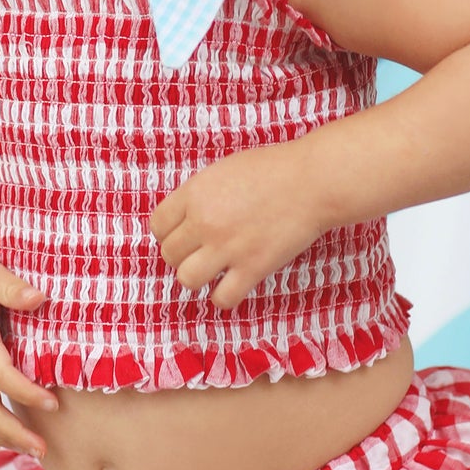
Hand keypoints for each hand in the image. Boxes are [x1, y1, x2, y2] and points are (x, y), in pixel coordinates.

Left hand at [149, 141, 327, 309]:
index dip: (169, 233)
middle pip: (169, 255)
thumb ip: (199, 196)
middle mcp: (205, 221)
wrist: (313, 181)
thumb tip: (183, 222)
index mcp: (195, 193)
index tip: (185, 235)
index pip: (157, 226)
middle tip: (203, 251)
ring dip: (198, 277)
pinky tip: (233, 284)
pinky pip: (221, 298)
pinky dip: (224, 296)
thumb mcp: (224, 170)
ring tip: (214, 269)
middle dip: (183, 255)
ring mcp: (228, 247)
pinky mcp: (252, 268)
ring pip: (186, 279)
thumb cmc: (273, 170)